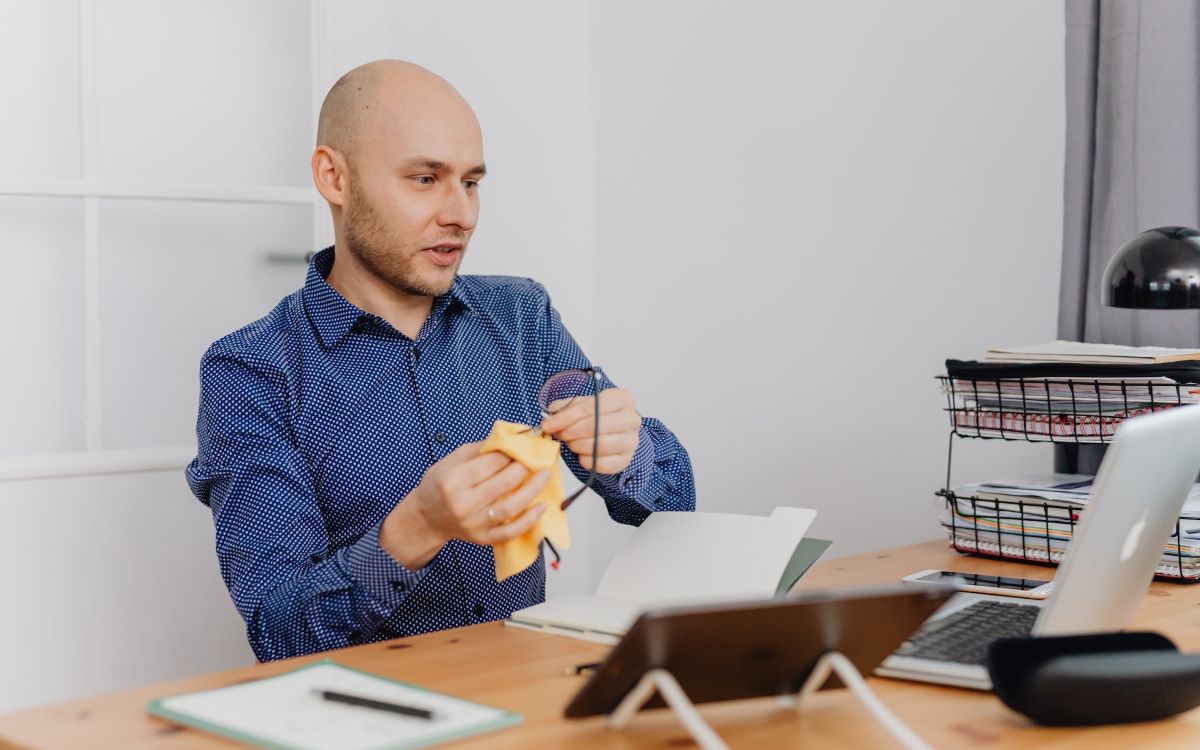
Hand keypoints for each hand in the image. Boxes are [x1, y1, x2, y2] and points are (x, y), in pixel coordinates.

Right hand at [380, 441, 550, 567]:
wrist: (427, 519)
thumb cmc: (439, 486)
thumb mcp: (450, 461)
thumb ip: (478, 449)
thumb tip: (509, 436)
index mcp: (452, 481)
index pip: (490, 463)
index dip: (510, 452)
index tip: (522, 445)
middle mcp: (463, 504)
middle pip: (503, 483)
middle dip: (524, 467)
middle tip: (535, 457)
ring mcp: (474, 524)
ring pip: (511, 507)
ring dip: (533, 489)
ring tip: (545, 475)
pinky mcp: (483, 539)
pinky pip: (511, 532)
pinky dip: (529, 521)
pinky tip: (542, 507)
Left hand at [540, 388, 640, 473]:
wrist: (615, 433)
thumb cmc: (598, 416)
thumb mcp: (583, 405)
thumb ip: (566, 408)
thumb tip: (550, 418)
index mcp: (622, 398)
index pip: (591, 407)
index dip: (566, 417)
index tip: (549, 424)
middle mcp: (631, 419)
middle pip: (597, 426)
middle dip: (571, 431)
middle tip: (560, 434)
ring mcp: (631, 441)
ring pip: (600, 445)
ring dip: (578, 446)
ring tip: (571, 443)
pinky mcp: (626, 460)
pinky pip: (602, 464)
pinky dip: (586, 460)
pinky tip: (581, 455)